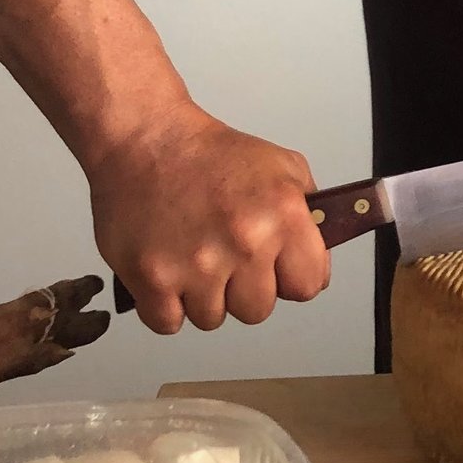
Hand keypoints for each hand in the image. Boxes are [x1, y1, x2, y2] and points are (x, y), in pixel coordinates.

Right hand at [87, 105, 331, 331]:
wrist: (145, 138)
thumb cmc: (209, 153)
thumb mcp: (282, 167)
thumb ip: (309, 215)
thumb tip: (317, 263)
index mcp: (282, 215)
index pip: (308, 286)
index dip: (290, 279)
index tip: (276, 269)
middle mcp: (244, 243)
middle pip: (257, 310)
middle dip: (243, 289)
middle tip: (225, 256)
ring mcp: (197, 265)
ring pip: (212, 319)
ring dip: (201, 296)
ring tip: (192, 256)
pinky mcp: (152, 279)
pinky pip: (168, 323)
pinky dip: (164, 305)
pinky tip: (167, 271)